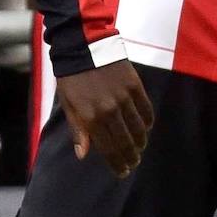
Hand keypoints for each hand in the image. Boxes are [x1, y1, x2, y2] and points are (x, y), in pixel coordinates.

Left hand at [54, 59, 153, 177]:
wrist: (82, 45)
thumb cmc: (71, 76)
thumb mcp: (69, 103)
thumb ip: (78, 130)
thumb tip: (83, 155)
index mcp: (90, 117)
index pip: (108, 149)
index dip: (117, 163)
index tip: (122, 172)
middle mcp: (109, 110)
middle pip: (125, 142)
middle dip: (130, 157)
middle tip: (133, 164)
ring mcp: (123, 97)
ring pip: (138, 129)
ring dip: (140, 142)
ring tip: (140, 148)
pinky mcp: (134, 85)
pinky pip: (146, 109)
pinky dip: (147, 122)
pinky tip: (146, 128)